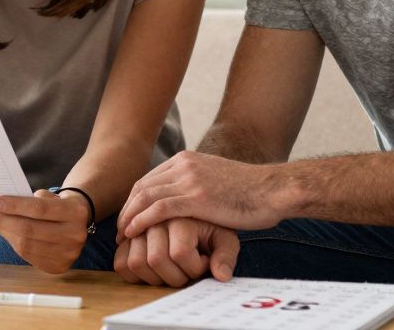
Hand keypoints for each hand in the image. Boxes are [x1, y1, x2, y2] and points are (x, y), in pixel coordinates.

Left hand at [0, 189, 89, 273]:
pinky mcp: (59, 266)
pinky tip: (6, 233)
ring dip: (5, 233)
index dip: (15, 206)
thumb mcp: (52, 196)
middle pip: (30, 229)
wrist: (79, 223)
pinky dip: (14, 244)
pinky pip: (28, 256)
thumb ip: (30, 201)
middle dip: (4, 220)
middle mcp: (75, 234)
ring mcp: (68, 253)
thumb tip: (0, 208)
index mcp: (75, 212)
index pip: (39, 209)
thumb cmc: (59, 206)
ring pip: (26, 245)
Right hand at [114, 218, 238, 286]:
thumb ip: (226, 255)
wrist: (195, 206)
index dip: (195, 268)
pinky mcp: (126, 236)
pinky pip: (120, 261)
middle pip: (156, 259)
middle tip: (189, 271)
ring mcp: (137, 226)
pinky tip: (156, 272)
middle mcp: (155, 215)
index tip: (205, 263)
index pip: (180, 252)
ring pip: (135, 262)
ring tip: (173, 271)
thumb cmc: (210, 227)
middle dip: (176, 276)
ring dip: (155, 277)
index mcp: (182, 211)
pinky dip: (135, 273)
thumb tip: (221, 276)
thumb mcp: (226, 237)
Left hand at [117, 151, 284, 238]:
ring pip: (146, 197)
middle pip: (142, 186)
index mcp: (187, 159)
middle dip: (128, 209)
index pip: (149, 179)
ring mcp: (189, 179)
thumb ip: (198, 184)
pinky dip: (142, 221)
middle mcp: (184, 164)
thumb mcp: (217, 178)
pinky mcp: (196, 197)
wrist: (273, 190)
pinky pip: (158, 209)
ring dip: (130, 217)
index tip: (129, 218)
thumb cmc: (251, 191)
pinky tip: (134, 232)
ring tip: (123, 235)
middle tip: (120, 229)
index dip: (135, 200)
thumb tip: (187, 201)